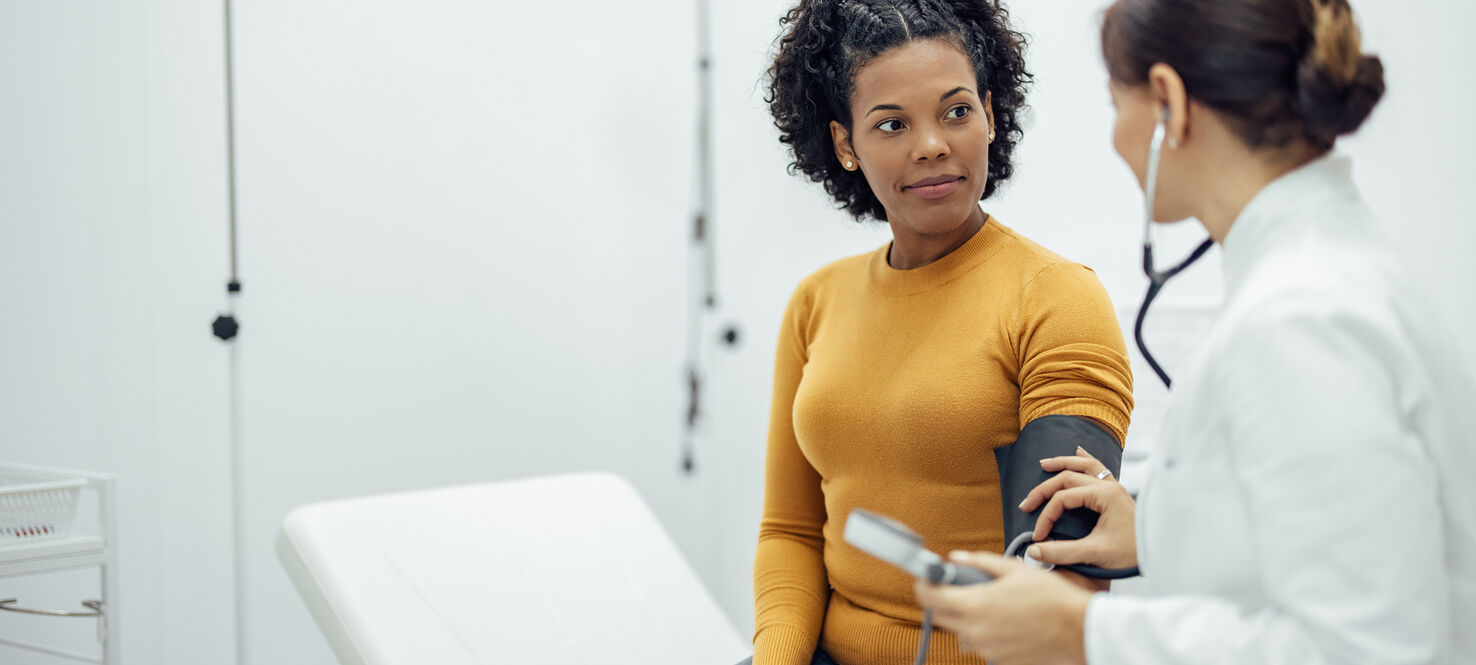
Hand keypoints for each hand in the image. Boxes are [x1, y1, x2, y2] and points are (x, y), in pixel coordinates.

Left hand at [914, 552, 1090, 664]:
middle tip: (956, 587)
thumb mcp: (1014, 569)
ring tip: (990, 604)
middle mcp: (976, 631)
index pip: (930, 597)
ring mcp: (986, 649)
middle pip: (940, 616)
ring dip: (966, 617)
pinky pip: (981, 643)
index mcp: (975, 605)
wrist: (1079, 629)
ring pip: (961, 631)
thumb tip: (956, 558)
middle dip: (943, 600)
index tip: (926, 578)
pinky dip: (985, 631)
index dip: (924, 585)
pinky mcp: (998, 660)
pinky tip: (1005, 620)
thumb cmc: (1051, 598)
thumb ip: (980, 562)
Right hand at [1019, 447, 1137, 569]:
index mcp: (1104, 495)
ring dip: (1063, 463)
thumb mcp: (1094, 553)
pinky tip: (1079, 451)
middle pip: (1068, 478)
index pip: (1063, 499)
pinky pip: (1099, 468)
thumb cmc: (1132, 553)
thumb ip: (1061, 552)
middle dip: (1044, 489)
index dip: (1046, 516)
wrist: (1159, 553)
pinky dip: (1086, 459)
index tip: (1038, 535)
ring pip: (1084, 465)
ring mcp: (1115, 487)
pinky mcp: (1117, 493)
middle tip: (1026, 504)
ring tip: (1044, 464)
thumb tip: (1033, 551)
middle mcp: (1109, 486)